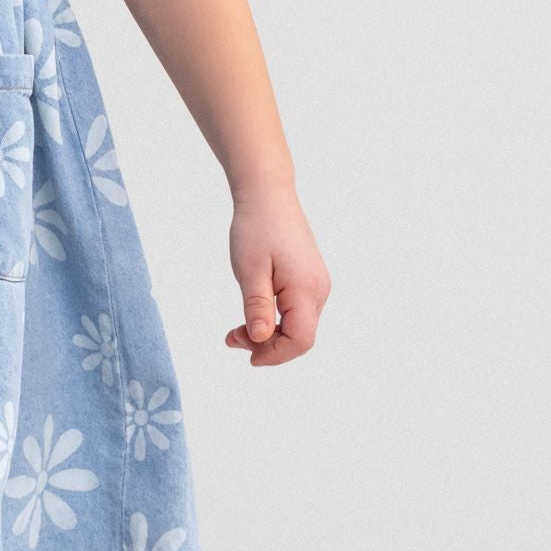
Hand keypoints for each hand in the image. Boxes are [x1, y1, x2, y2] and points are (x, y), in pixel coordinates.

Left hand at [225, 188, 329, 365]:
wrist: (268, 195)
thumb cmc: (257, 228)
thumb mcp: (250, 270)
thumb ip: (257, 307)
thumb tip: (261, 340)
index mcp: (306, 289)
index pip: (301, 340)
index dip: (275, 355)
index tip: (247, 355)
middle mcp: (319, 290)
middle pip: (300, 337)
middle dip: (267, 346)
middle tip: (231, 337)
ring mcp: (316, 285)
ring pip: (298, 326)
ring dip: (269, 334)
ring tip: (236, 329)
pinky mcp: (309, 280)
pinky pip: (296, 312)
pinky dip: (275, 320)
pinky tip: (253, 315)